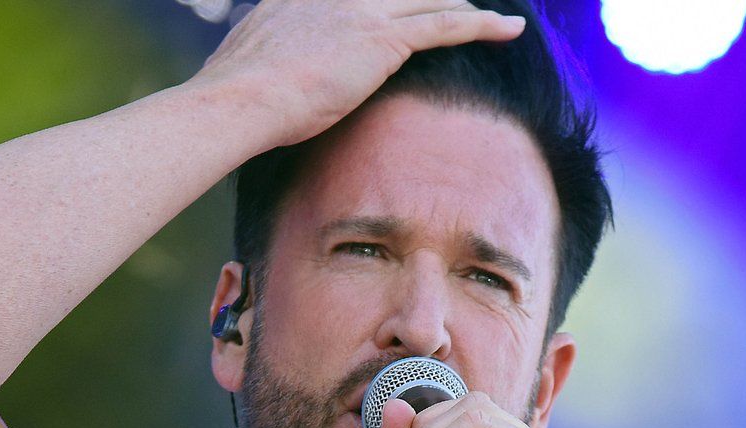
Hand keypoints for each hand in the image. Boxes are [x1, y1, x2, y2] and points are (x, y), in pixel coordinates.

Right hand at [191, 0, 526, 148]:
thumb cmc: (236, 98)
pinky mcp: (385, 39)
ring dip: (465, 7)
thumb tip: (260, 80)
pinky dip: (483, 26)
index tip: (401, 6)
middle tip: (456, 3)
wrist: (240, 99)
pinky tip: (509, 29)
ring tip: (492, 16)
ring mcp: (363, 11)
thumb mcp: (247, 66)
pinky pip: (446, 25)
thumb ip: (266, 60)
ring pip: (431, 0)